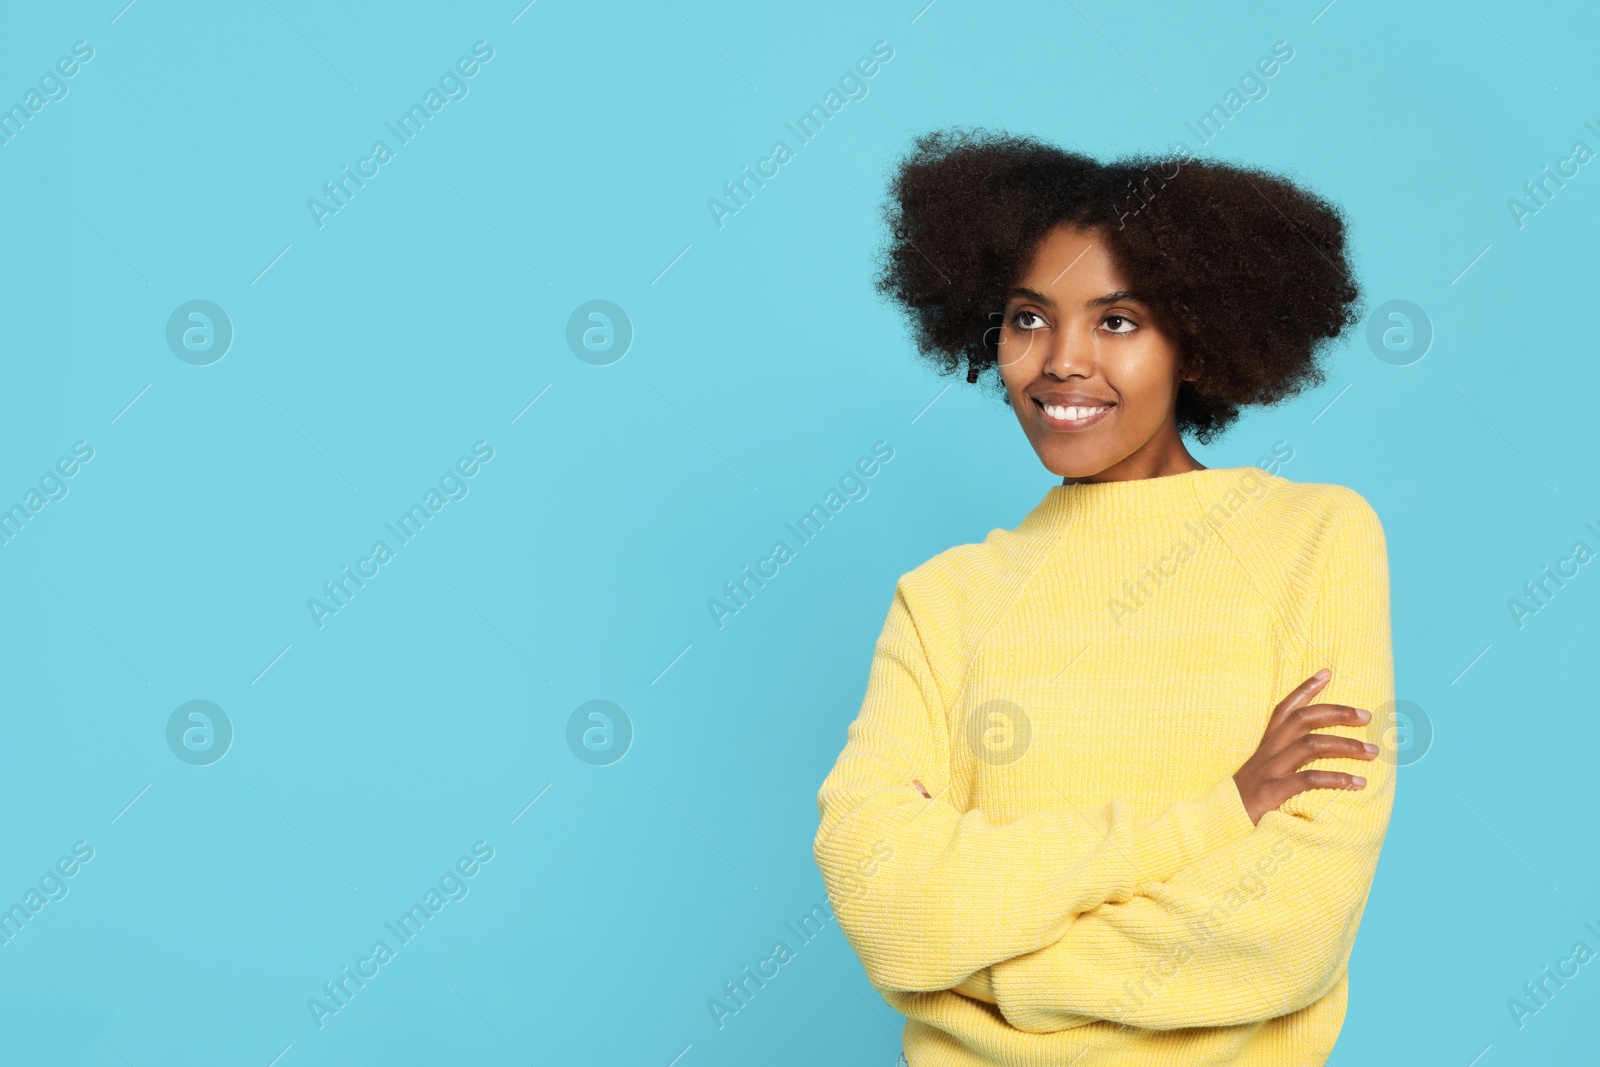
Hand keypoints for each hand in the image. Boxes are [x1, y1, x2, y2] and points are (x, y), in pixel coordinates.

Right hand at [1232, 669, 1375, 824]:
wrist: (1217, 828)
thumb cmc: (1245, 804)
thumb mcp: (1260, 776)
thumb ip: (1282, 765)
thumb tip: (1314, 757)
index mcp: (1265, 747)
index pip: (1284, 709)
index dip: (1305, 690)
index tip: (1326, 673)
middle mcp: (1267, 753)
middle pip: (1302, 720)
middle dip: (1336, 713)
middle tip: (1366, 716)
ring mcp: (1269, 772)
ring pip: (1310, 745)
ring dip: (1346, 745)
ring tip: (1372, 751)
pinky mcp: (1272, 793)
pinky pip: (1308, 779)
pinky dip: (1336, 779)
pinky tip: (1357, 783)